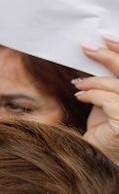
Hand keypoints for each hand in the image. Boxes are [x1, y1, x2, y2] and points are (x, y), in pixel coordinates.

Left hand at [79, 38, 118, 161]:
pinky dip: (92, 94)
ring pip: (117, 86)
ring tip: (78, 82)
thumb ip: (108, 82)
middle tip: (88, 48)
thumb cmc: (105, 127)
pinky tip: (81, 96)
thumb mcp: (107, 99)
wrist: (96, 154)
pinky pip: (109, 101)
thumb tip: (97, 56)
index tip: (107, 38)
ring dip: (94, 80)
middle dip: (110, 56)